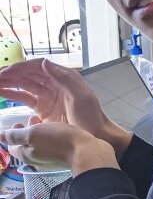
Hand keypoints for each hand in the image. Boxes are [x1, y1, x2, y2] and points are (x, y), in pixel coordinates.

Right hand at [0, 59, 131, 157]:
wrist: (96, 136)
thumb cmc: (90, 116)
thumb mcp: (81, 96)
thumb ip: (64, 78)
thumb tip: (45, 62)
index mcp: (63, 77)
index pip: (38, 66)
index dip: (21, 67)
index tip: (6, 71)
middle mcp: (54, 84)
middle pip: (28, 74)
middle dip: (10, 74)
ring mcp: (47, 96)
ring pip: (24, 85)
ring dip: (8, 83)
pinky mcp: (42, 108)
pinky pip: (24, 98)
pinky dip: (11, 94)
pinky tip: (0, 92)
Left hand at [0, 120, 117, 174]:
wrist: (88, 152)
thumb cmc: (59, 140)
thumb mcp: (34, 133)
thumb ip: (16, 135)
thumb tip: (0, 137)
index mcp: (26, 154)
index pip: (12, 146)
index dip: (13, 134)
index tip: (21, 123)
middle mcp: (36, 160)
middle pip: (26, 146)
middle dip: (26, 133)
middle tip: (33, 120)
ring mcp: (51, 161)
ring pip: (40, 146)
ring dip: (39, 135)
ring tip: (47, 123)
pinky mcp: (64, 159)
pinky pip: (53, 148)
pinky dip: (51, 139)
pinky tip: (60, 132)